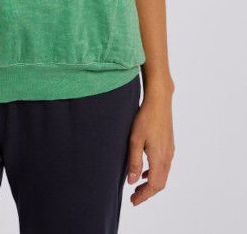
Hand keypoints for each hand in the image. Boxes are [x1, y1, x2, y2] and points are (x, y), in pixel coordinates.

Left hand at [125, 87, 174, 205]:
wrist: (159, 101)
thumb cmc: (145, 118)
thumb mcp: (135, 140)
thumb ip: (134, 162)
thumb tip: (132, 182)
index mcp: (160, 158)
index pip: (154, 185)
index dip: (144, 196)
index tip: (133, 201)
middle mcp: (168, 157)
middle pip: (160, 183)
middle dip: (148, 192)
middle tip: (134, 197)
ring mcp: (170, 150)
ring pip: (163, 175)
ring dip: (152, 183)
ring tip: (138, 186)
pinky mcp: (169, 144)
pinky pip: (164, 166)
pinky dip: (155, 173)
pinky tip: (146, 171)